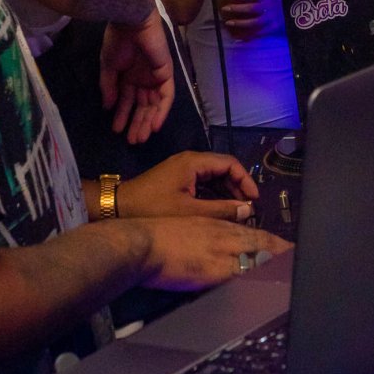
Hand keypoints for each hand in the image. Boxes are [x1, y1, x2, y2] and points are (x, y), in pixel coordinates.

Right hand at [100, 9, 174, 143]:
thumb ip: (109, 87)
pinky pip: (166, 96)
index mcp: (128, 75)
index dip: (123, 114)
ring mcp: (155, 76)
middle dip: (136, 122)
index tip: (117, 130)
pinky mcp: (166, 73)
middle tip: (131, 141)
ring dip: (147, 121)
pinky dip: (161, 111)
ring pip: (153, 104)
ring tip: (140, 137)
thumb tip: (107, 107)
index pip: (127, 100)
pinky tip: (154, 126)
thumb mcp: (108, 67)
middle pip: (142, 105)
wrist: (129, 21)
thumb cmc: (117, 40)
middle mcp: (143, 78)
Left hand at [117, 150, 258, 221]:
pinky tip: (220, 211)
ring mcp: (182, 169)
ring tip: (238, 212)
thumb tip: (248, 209)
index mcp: (194, 162)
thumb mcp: (190, 212)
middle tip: (248, 208)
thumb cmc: (154, 208)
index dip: (245, 180)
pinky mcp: (177, 179)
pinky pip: (203, 183)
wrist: (119, 208)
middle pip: (223, 168)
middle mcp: (190, 161)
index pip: (230, 163)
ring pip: (213, 177)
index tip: (254, 199)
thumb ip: (221, 210)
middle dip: (238, 187)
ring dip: (227, 192)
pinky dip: (214, 195)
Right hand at [138, 215, 291, 290]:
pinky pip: (244, 276)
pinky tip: (271, 286)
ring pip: (258, 257)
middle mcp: (223, 236)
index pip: (253, 233)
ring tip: (294, 273)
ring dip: (276, 265)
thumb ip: (206, 237)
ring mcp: (221, 253)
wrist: (142, 242)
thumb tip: (217, 251)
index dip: (273, 241)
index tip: (287, 248)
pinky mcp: (215, 270)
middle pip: (262, 244)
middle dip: (283, 253)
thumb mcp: (187, 227)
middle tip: (300, 260)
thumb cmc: (156, 236)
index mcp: (216, 225)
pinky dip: (259, 279)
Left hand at [218, 0, 280, 41]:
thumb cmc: (273, 5)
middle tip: (225, 8)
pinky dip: (247, 36)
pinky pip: (257, 33)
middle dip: (237, 8)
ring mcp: (271, 19)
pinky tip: (237, 37)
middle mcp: (269, 7)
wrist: (292, 16)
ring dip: (240, 23)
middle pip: (252, 8)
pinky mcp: (272, 29)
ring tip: (228, 22)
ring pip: (254, 22)